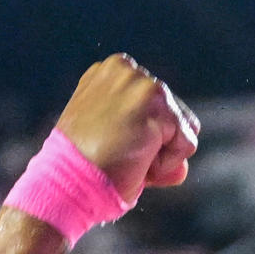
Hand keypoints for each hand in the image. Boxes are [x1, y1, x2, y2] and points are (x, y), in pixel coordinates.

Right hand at [54, 54, 199, 203]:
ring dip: (160, 154)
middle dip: (156, 145)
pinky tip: (134, 160)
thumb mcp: (114, 145)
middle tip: (118, 155)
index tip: (111, 146)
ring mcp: (142, 83)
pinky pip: (186, 144)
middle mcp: (126, 69)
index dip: (144, 137)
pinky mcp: (156, 102)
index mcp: (111, 73)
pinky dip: (165, 163)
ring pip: (182, 129)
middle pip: (175, 115)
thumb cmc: (85, 168)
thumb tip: (181, 170)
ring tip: (124, 157)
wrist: (68, 184)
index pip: (157, 107)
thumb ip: (152, 147)